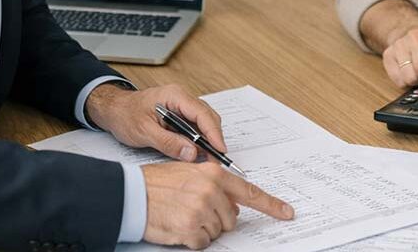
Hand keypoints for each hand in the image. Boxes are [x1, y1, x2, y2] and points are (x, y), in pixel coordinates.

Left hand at [87, 83, 223, 161]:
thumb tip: (191, 153)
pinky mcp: (180, 116)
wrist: (113, 110)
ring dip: (207, 140)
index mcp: (175, 96)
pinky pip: (195, 127)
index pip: (202, 113)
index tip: (220, 150)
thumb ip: (168, 142)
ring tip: (207, 159)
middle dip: (213, 139)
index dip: (213, 133)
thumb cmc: (125, 115)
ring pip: (204, 123)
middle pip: (208, 118)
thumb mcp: (144, 131)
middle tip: (215, 160)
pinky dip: (198, 140)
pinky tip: (196, 152)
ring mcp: (182, 106)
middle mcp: (182, 99)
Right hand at [142, 161, 293, 248]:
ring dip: (201, 229)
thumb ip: (214, 185)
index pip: (250, 192)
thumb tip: (232, 204)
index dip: (271, 205)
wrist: (130, 194)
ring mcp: (202, 211)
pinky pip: (202, 243)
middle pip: (231, 219)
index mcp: (214, 175)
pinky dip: (192, 240)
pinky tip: (178, 227)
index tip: (287, 213)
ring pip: (216, 232)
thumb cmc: (157, 183)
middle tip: (193, 210)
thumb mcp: (190, 173)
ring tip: (182, 215)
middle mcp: (211, 191)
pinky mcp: (190, 229)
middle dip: (217, 219)